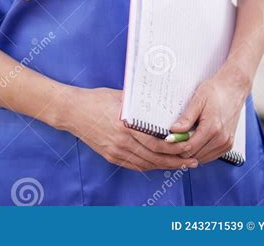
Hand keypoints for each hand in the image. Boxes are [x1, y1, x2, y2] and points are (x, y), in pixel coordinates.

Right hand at [66, 86, 198, 171]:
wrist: (72, 111)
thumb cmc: (96, 99)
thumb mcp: (122, 97)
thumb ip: (141, 104)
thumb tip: (162, 105)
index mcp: (127, 125)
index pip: (157, 142)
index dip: (175, 147)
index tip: (189, 145)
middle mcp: (122, 141)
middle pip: (155, 157)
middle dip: (176, 160)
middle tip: (191, 160)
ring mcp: (116, 151)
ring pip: (147, 164)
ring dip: (165, 166)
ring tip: (181, 164)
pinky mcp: (111, 156)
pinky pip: (135, 165)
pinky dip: (150, 166)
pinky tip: (160, 164)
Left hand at [168, 66, 249, 164]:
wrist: (233, 89)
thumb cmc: (216, 91)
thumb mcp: (198, 100)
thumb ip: (186, 117)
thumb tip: (174, 130)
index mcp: (212, 128)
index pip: (189, 148)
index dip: (176, 145)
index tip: (168, 139)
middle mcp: (221, 139)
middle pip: (195, 155)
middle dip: (182, 150)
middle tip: (174, 139)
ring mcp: (226, 143)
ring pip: (202, 158)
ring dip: (192, 152)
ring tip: (184, 139)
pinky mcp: (229, 145)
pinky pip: (211, 156)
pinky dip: (201, 152)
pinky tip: (195, 141)